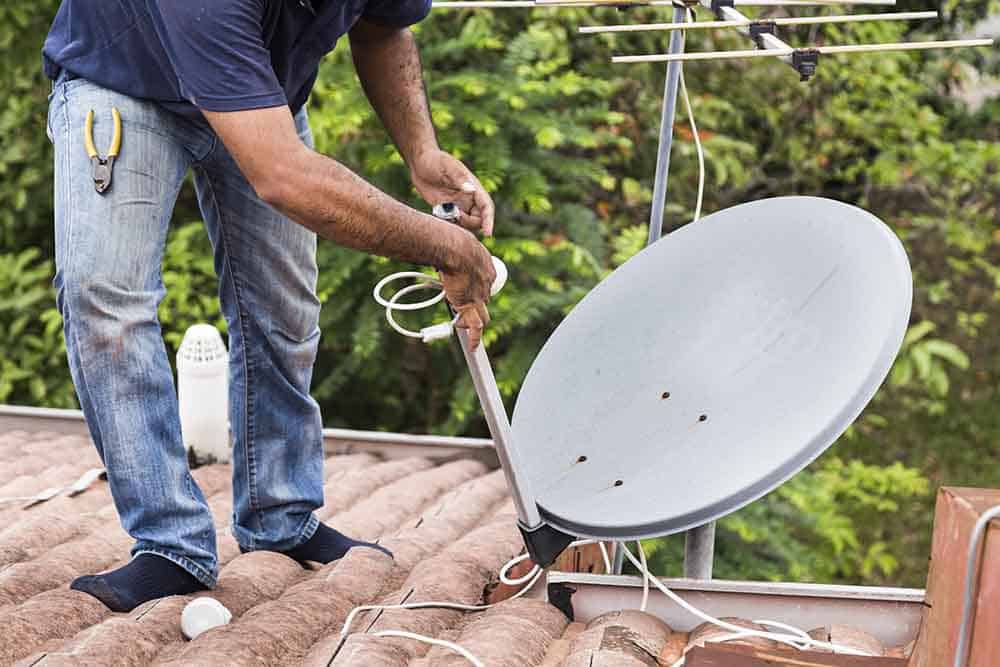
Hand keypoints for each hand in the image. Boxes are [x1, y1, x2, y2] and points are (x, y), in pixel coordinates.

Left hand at [411, 149, 494, 235]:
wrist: (419, 162)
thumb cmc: (434, 160)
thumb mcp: (447, 166)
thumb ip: (459, 178)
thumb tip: (472, 190)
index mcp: (473, 188)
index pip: (486, 207)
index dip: (489, 220)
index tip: (488, 233)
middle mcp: (468, 199)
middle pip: (478, 220)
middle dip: (468, 223)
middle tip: (454, 214)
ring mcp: (458, 205)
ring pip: (465, 224)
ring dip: (457, 224)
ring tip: (443, 212)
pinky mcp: (446, 210)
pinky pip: (451, 223)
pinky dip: (447, 224)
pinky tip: (437, 213)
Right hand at [439, 232, 495, 348]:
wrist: (454, 247)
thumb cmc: (451, 238)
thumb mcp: (454, 241)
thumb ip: (448, 247)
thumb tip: (431, 241)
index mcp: (486, 266)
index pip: (484, 283)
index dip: (476, 288)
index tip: (467, 289)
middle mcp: (486, 283)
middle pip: (484, 300)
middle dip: (476, 304)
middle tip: (464, 306)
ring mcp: (478, 296)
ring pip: (483, 315)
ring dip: (475, 322)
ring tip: (467, 328)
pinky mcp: (468, 306)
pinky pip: (475, 326)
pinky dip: (475, 339)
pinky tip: (473, 348)